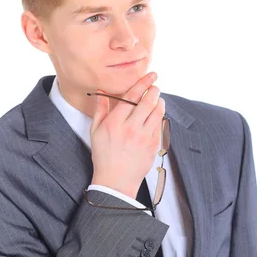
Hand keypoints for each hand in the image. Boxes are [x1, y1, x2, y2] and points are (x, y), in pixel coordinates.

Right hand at [90, 72, 164, 199]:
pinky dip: (160, 117)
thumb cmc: (103, 155)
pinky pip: (161, 125)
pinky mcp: (153, 145)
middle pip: (148, 101)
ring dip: (159, 102)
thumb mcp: (95, 132)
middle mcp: (131, 128)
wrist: (116, 181)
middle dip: (154, 90)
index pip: (132, 97)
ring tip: (157, 98)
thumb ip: (100, 110)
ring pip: (157, 112)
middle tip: (155, 85)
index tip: (150, 76)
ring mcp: (144, 137)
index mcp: (115, 123)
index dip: (142, 83)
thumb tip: (102, 92)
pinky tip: (157, 114)